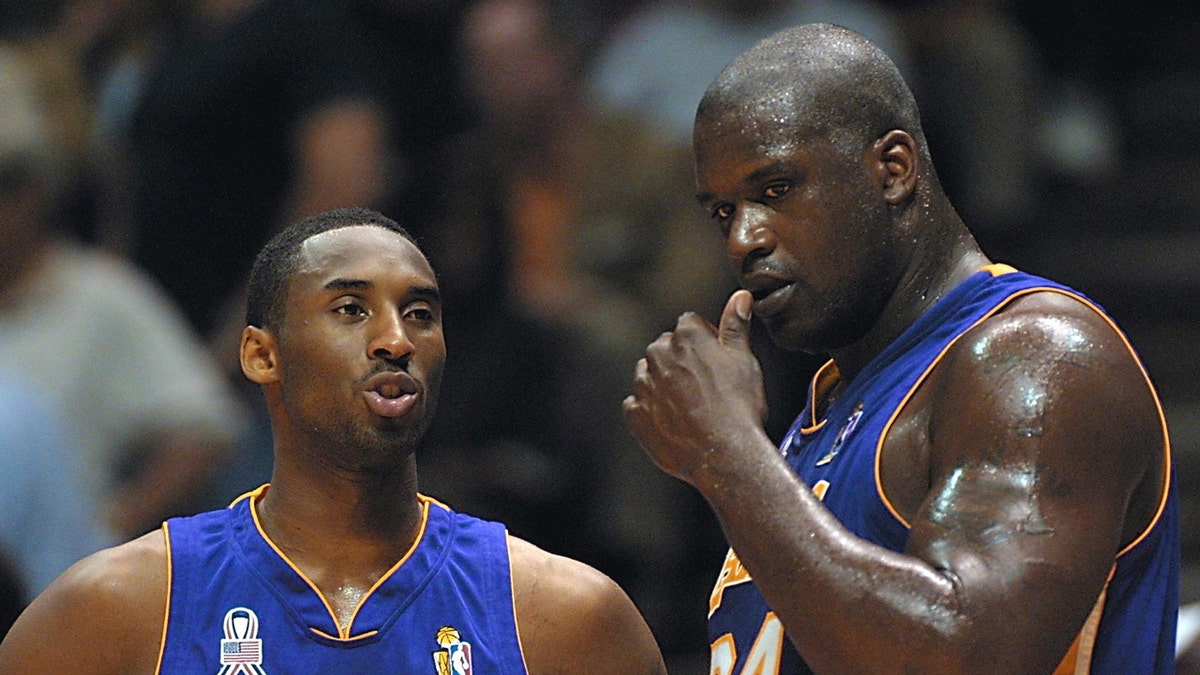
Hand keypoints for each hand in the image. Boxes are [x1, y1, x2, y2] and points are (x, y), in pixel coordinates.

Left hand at [623, 290, 767, 485]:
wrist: (725, 455)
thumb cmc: (740, 406)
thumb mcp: (745, 360)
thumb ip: (736, 325)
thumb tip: (740, 296)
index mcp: (686, 336)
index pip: (689, 324)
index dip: (705, 341)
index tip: (717, 361)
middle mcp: (658, 355)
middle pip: (666, 347)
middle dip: (680, 360)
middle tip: (706, 386)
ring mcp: (643, 385)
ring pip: (649, 375)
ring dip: (664, 384)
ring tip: (691, 407)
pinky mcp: (634, 413)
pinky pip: (637, 404)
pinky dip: (651, 411)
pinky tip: (674, 423)